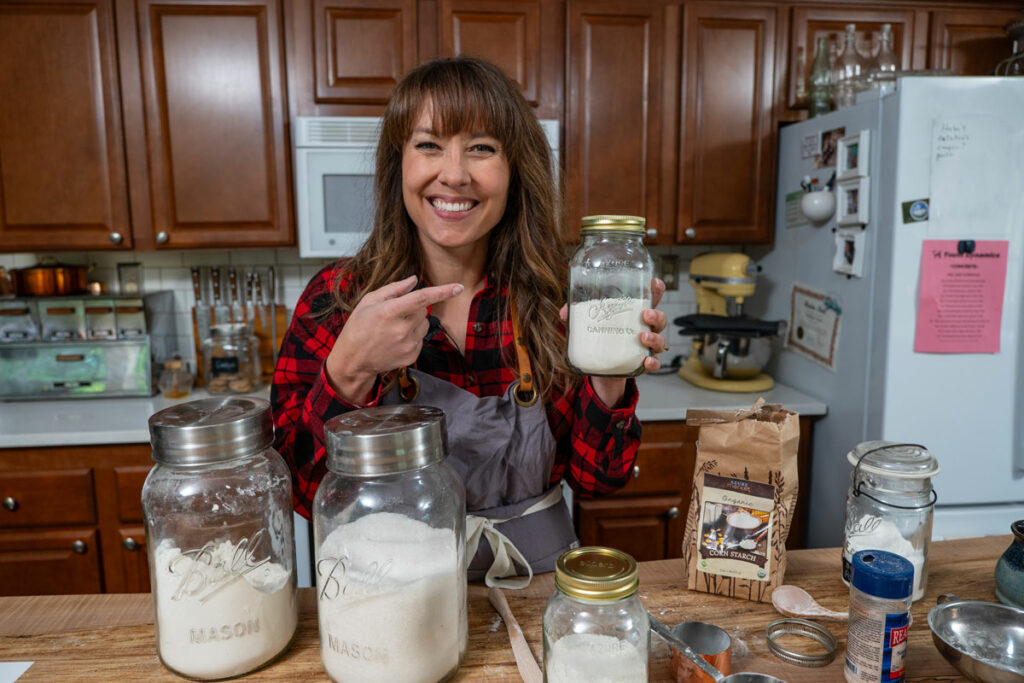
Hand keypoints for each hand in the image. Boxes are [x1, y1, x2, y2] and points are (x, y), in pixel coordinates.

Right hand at [325, 275, 462, 401]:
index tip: (459, 288)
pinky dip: (413, 336)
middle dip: (414, 308)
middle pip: (423, 309)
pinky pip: (421, 338)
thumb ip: (394, 289)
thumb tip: (414, 280)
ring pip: (424, 323)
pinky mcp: (412, 356)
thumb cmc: (358, 327)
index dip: (442, 291)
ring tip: (394, 328)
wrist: (353, 359)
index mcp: (390, 312)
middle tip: (394, 314)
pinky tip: (396, 339)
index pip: (422, 298)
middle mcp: (401, 329)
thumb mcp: (369, 301)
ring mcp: (408, 345)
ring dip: (414, 322)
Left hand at [557, 277, 669, 372]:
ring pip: (660, 340)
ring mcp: (645, 347)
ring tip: (643, 337)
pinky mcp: (642, 363)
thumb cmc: (600, 339)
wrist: (601, 369)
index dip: (656, 290)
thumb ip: (578, 317)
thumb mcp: (589, 326)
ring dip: (655, 338)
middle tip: (645, 314)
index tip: (655, 283)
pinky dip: (653, 362)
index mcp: (633, 315)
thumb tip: (565, 311)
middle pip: (660, 319)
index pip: (649, 299)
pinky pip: (655, 363)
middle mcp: (644, 329)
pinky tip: (646, 361)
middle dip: (656, 315)